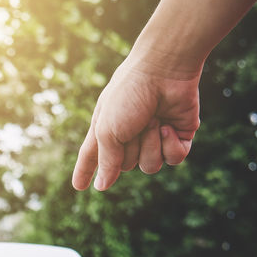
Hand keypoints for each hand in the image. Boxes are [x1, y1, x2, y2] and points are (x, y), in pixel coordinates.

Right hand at [72, 55, 201, 190]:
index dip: (86, 171)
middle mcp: (130, 135)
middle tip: (136, 122)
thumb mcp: (107, 129)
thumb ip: (106, 160)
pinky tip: (169, 125)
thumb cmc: (129, 95)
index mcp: (107, 129)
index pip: (93, 156)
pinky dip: (171, 145)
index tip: (79, 186)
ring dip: (151, 146)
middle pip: (126, 166)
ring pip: (151, 166)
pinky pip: (173, 159)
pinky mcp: (178, 135)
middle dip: (131, 148)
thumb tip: (102, 186)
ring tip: (154, 121)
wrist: (164, 70)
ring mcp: (155, 136)